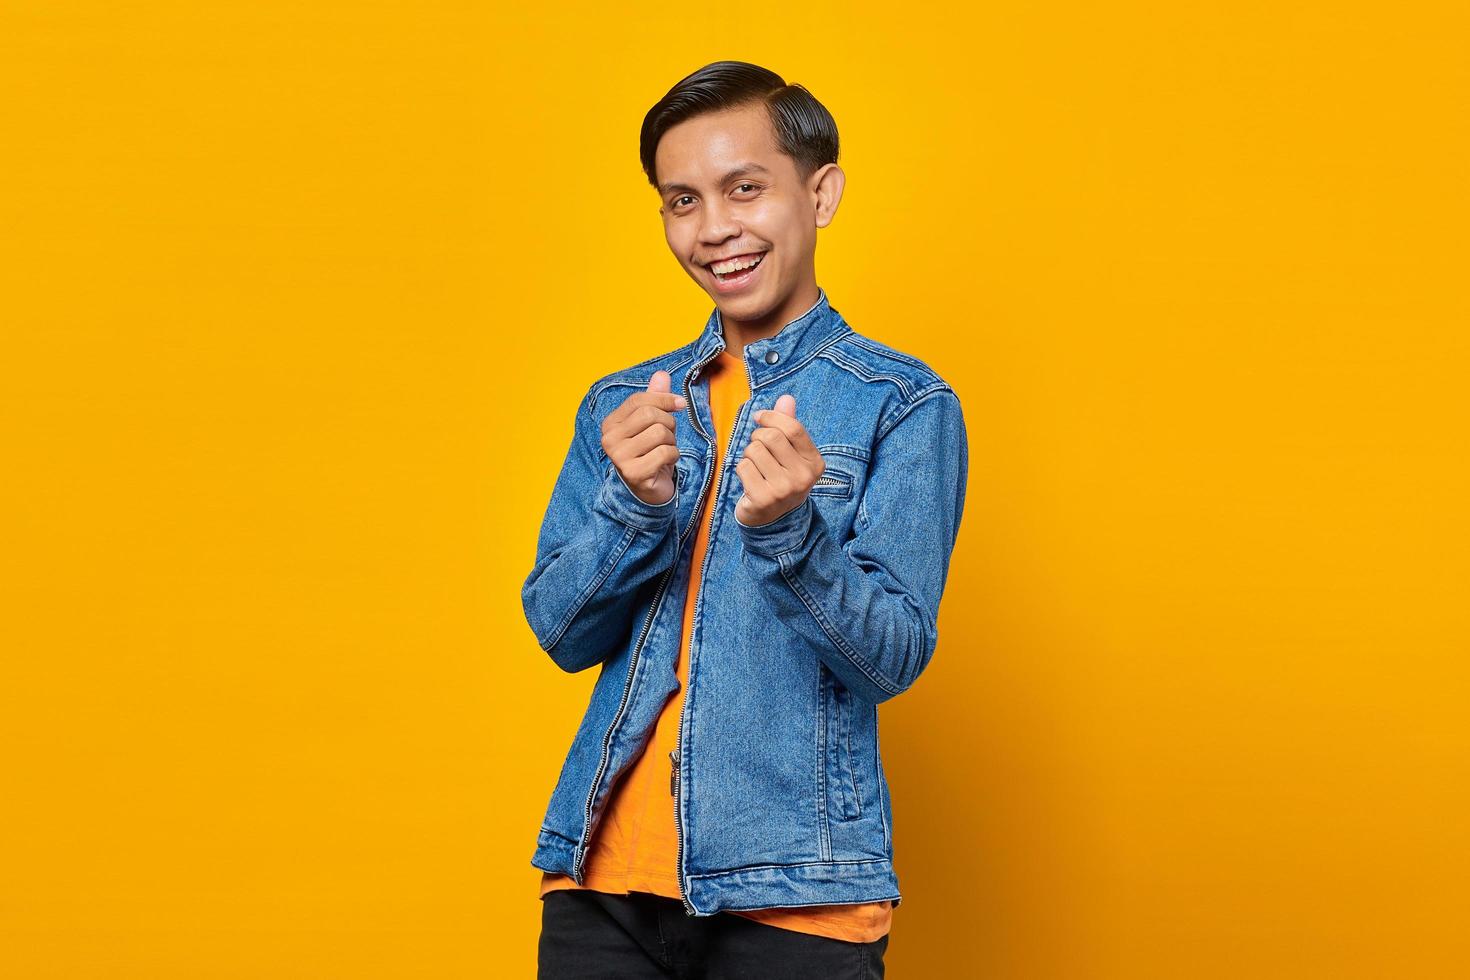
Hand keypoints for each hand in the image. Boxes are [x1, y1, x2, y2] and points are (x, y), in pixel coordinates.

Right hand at [602, 370, 686, 505]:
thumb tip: (662, 374)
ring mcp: (619, 457)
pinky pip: (665, 453)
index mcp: (611, 423)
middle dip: (668, 423)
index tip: (680, 404)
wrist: (648, 488)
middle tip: (668, 435)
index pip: (640, 400)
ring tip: (665, 450)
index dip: (664, 398)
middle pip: (650, 415)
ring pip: (660, 433)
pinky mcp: (634, 473)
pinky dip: (673, 456)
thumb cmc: (650, 452)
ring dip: (671, 441)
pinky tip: (666, 462)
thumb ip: (655, 399)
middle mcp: (609, 439)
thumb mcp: (652, 423)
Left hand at [734, 393, 823, 526]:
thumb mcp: (792, 454)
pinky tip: (750, 480)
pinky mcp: (763, 499)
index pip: (793, 428)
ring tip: (756, 466)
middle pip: (771, 436)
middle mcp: (803, 478)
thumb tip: (786, 398)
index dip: (772, 417)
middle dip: (758, 437)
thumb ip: (789, 425)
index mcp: (815, 463)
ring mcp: (783, 490)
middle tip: (758, 448)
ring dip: (748, 454)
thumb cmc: (782, 477)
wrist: (774, 519)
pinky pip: (743, 466)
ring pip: (753, 450)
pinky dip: (742, 469)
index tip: (760, 417)